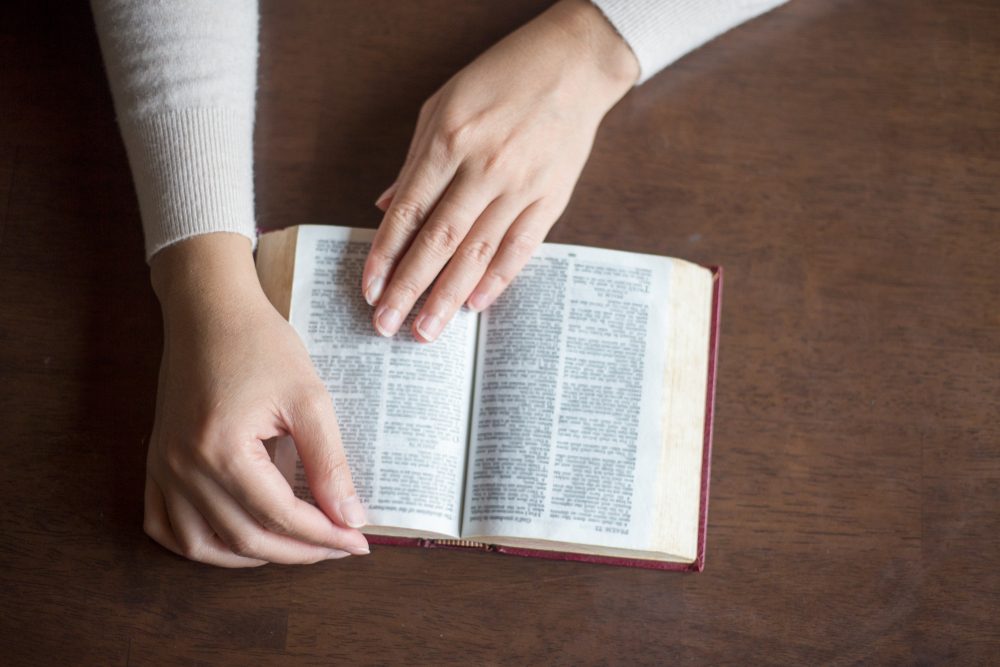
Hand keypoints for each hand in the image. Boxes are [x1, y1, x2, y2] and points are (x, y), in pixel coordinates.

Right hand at [145, 233, 369, 566]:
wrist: (209, 311)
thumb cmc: (260, 344)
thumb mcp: (308, 398)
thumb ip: (329, 461)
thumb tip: (351, 517)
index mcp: (222, 450)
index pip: (280, 517)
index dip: (325, 536)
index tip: (358, 542)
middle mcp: (184, 468)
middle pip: (246, 539)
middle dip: (300, 551)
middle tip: (340, 545)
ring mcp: (164, 468)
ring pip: (204, 545)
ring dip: (253, 557)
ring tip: (297, 548)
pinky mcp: (157, 463)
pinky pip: (166, 526)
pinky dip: (202, 545)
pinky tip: (236, 540)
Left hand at [363, 0, 638, 340]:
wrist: (574, 63)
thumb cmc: (501, 78)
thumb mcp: (443, 104)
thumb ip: (414, 160)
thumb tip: (388, 210)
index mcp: (450, 139)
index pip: (408, 211)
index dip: (385, 255)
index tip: (369, 290)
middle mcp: (484, 165)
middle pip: (438, 240)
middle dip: (408, 289)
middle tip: (386, 327)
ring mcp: (521, 184)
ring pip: (478, 252)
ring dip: (447, 296)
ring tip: (425, 331)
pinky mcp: (551, 196)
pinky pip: (521, 246)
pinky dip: (497, 278)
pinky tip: (475, 304)